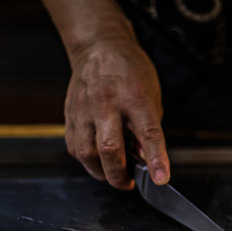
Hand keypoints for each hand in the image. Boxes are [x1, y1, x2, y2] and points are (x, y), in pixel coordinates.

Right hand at [64, 39, 169, 189]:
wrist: (100, 47)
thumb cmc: (131, 72)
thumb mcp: (152, 97)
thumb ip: (149, 129)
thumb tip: (143, 159)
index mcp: (136, 98)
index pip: (149, 134)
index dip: (155, 159)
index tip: (161, 179)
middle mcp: (108, 103)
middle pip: (110, 149)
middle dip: (119, 175)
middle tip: (129, 183)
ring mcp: (85, 109)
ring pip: (86, 152)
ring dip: (101, 172)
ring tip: (114, 174)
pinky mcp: (70, 113)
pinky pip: (74, 146)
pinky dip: (86, 160)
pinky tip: (97, 160)